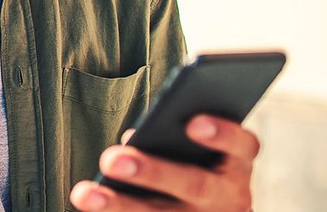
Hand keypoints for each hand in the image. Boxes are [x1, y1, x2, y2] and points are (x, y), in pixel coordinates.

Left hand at [69, 115, 258, 210]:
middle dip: (152, 172)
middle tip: (111, 159)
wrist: (212, 211)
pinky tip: (89, 205)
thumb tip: (131, 140)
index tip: (192, 123)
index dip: (221, 134)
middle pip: (194, 184)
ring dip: (121, 205)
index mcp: (236, 163)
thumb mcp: (198, 149)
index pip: (242, 146)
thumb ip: (172, 135)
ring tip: (84, 195)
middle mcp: (230, 196)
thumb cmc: (195, 162)